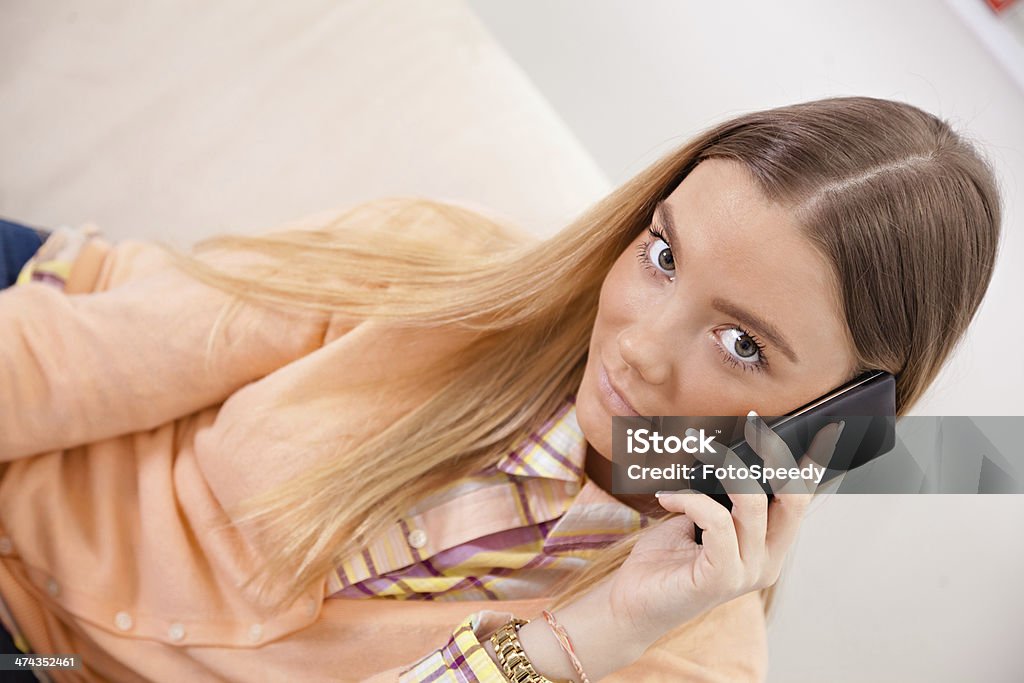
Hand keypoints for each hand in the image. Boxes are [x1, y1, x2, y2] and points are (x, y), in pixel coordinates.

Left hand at [604, 413, 844, 647]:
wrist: (633, 602)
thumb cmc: (664, 557)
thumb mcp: (698, 517)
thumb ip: (721, 495)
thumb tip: (731, 450)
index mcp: (769, 547)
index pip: (801, 501)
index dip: (812, 465)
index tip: (821, 431)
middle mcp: (767, 562)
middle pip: (793, 499)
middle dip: (775, 454)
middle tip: (754, 423)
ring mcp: (747, 573)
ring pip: (753, 504)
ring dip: (723, 467)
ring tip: (697, 450)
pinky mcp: (722, 579)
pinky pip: (718, 522)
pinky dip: (692, 500)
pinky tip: (667, 498)